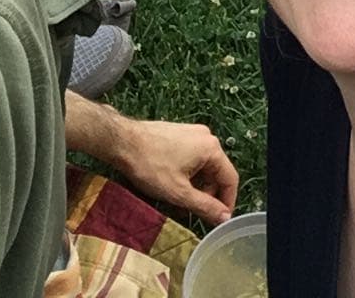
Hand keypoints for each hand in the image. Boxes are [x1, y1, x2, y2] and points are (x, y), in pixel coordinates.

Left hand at [112, 118, 238, 224]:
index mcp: (212, 148)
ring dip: (196, 186)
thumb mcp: (179, 192)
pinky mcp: (180, 134)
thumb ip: (204, 206)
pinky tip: (172, 186)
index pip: (230, 179)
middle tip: (193, 213)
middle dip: (207, 195)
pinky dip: (187, 175)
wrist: (123, 142)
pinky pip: (192, 158)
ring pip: (203, 166)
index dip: (227, 202)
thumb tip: (225, 217)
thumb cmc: (151, 166)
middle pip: (216, 172)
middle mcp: (207, 137)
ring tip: (179, 202)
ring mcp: (193, 133)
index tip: (219, 220)